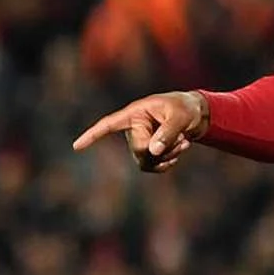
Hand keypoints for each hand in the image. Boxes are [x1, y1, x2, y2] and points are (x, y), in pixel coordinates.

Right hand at [72, 91, 208, 172]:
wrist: (197, 114)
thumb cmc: (185, 108)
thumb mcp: (180, 116)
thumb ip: (168, 132)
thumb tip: (153, 153)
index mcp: (135, 113)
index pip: (109, 124)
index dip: (93, 135)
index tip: (76, 146)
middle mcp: (134, 128)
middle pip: (138, 150)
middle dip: (161, 149)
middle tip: (181, 139)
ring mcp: (141, 141)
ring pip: (145, 161)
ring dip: (167, 156)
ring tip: (184, 142)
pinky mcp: (149, 152)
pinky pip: (152, 166)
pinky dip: (167, 163)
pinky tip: (181, 151)